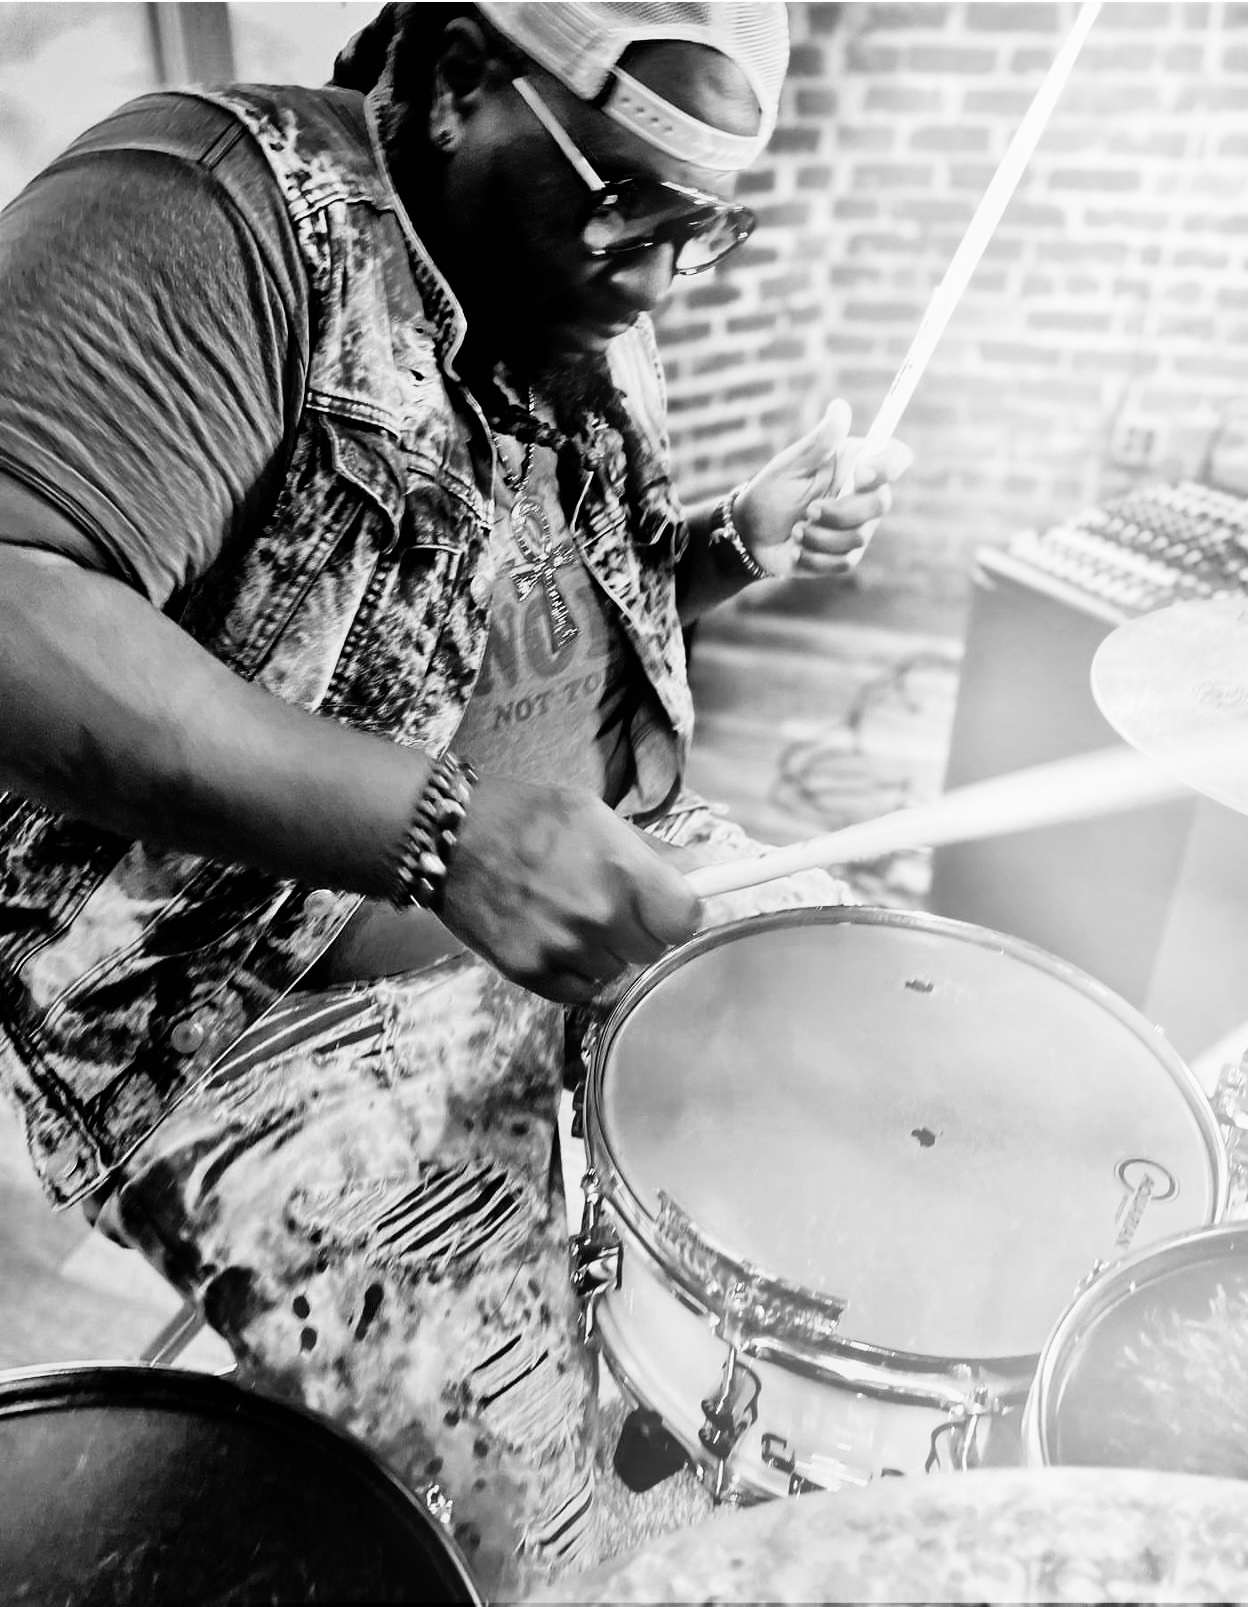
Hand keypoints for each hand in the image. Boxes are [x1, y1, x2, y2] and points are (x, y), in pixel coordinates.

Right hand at [439, 775, 700, 1003]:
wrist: (450, 837)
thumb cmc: (527, 818)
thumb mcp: (597, 817)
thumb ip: (655, 853)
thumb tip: (713, 867)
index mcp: (620, 868)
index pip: (687, 918)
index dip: (680, 913)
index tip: (668, 906)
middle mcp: (596, 914)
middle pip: (653, 949)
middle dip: (639, 930)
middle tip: (611, 904)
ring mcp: (562, 948)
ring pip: (615, 971)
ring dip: (604, 951)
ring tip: (571, 915)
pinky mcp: (530, 973)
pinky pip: (579, 991)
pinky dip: (574, 972)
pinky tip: (554, 937)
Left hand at [733, 400, 913, 577]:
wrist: (751, 536)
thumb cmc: (771, 492)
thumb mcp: (791, 465)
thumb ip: (819, 441)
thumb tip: (840, 406)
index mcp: (854, 464)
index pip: (895, 457)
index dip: (887, 467)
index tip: (859, 474)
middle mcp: (862, 495)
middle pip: (881, 503)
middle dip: (842, 512)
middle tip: (810, 511)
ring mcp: (857, 527)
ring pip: (859, 537)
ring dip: (820, 536)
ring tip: (796, 531)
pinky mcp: (845, 556)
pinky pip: (843, 561)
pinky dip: (814, 557)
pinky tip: (797, 550)